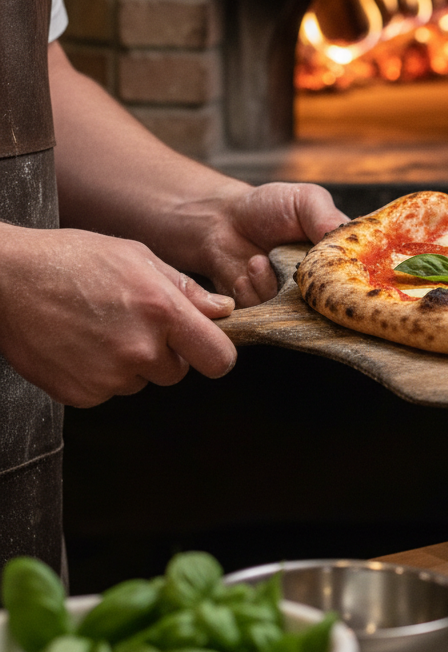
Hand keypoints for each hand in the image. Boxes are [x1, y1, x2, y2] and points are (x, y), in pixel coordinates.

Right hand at [0, 226, 237, 407]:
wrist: (6, 278)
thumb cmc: (73, 259)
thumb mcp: (138, 257)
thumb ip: (186, 290)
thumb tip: (223, 312)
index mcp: (162, 311)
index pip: (218, 358)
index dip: (215, 354)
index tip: (205, 347)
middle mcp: (140, 349)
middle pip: (178, 372)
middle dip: (165, 353)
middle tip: (133, 323)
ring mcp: (109, 376)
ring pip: (141, 381)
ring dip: (130, 363)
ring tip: (99, 327)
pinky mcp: (81, 394)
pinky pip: (108, 391)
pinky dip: (99, 374)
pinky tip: (80, 344)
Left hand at [187, 182, 347, 307]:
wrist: (220, 219)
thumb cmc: (268, 206)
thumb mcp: (305, 199)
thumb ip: (326, 217)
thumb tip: (349, 242)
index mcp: (338, 258)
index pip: (359, 278)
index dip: (353, 280)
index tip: (336, 272)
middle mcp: (319, 283)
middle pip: (331, 304)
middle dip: (312, 290)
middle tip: (295, 271)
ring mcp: (291, 301)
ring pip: (294, 312)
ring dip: (271, 285)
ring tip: (258, 260)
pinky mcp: (263, 310)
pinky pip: (264, 314)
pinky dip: (252, 292)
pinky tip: (244, 272)